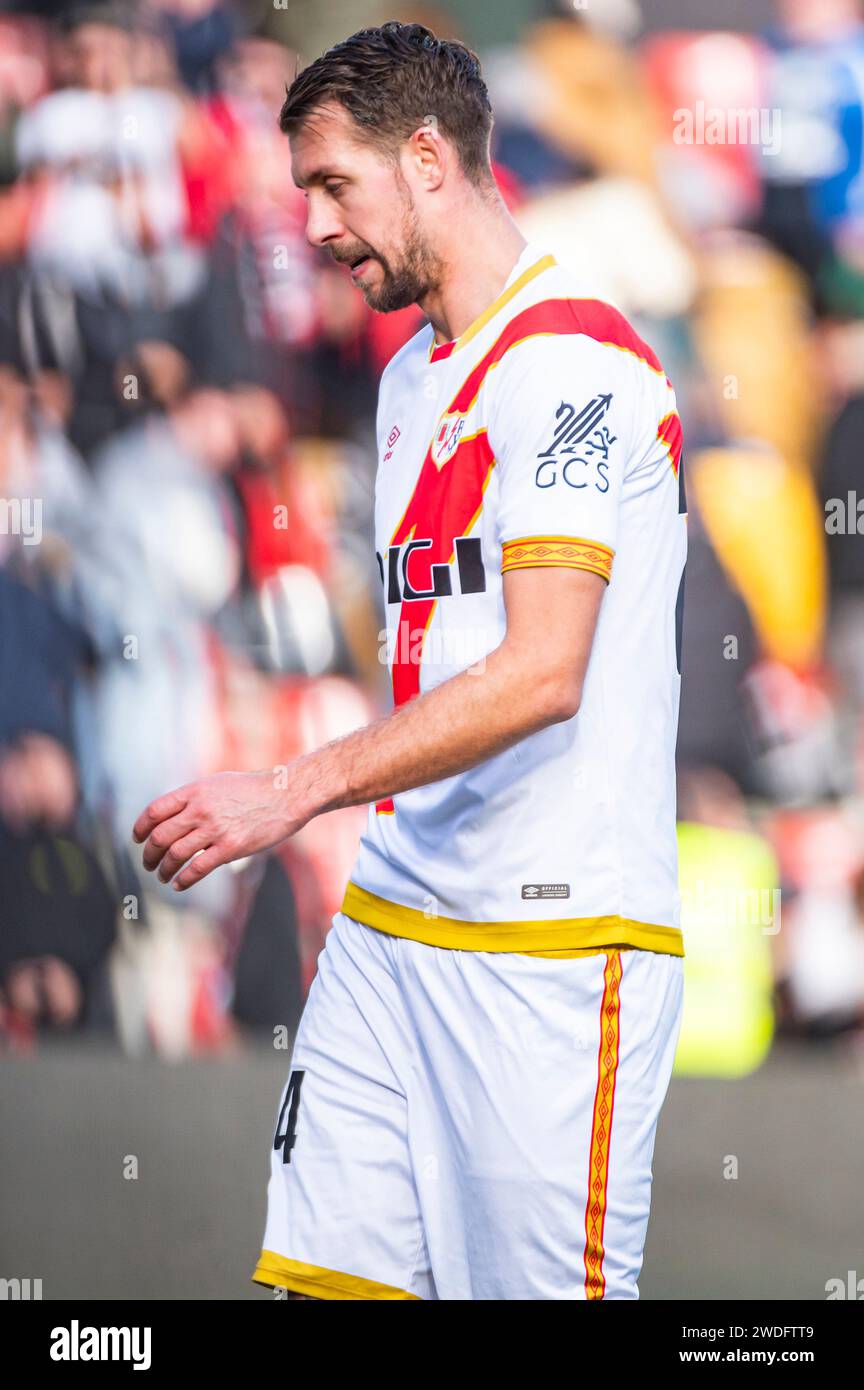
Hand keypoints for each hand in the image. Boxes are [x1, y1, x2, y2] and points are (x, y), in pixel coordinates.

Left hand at [132, 769, 307, 891]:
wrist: (285, 795)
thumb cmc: (253, 789)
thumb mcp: (218, 784)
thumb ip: (195, 798)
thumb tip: (173, 815)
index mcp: (195, 791)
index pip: (155, 811)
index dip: (140, 828)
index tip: (138, 839)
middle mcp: (201, 809)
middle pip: (160, 836)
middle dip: (149, 854)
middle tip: (148, 863)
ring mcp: (215, 829)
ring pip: (175, 855)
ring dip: (163, 869)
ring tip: (162, 876)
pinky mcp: (231, 848)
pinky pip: (197, 869)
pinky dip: (183, 880)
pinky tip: (179, 884)